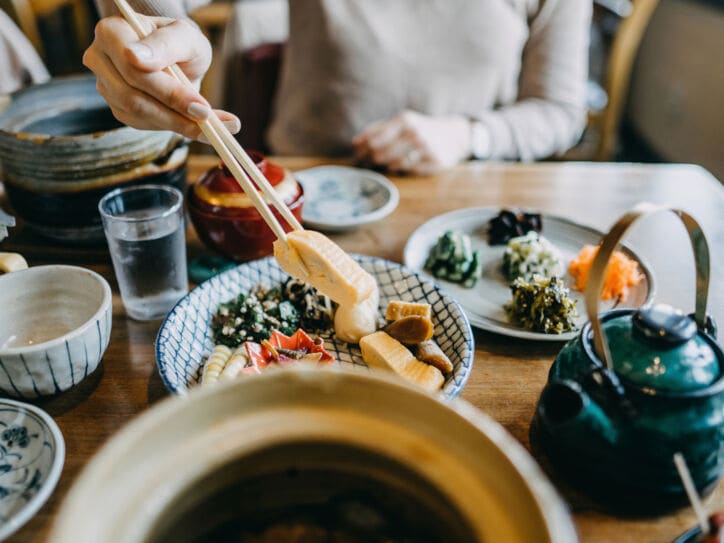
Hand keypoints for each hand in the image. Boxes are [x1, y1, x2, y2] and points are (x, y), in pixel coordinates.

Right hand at [83, 15, 239, 140]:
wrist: (180, 57)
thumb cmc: (181, 43)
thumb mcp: (184, 36)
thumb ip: (165, 44)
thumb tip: (135, 58)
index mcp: (111, 32)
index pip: (133, 69)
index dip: (168, 91)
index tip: (201, 107)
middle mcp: (100, 59)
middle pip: (132, 96)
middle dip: (175, 111)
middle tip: (208, 119)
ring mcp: (105, 85)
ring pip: (137, 114)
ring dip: (175, 123)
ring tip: (209, 126)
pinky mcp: (117, 107)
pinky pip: (141, 124)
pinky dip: (171, 126)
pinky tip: (194, 124)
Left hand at [352, 110, 471, 174]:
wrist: (454, 135)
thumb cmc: (419, 130)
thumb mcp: (401, 122)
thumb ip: (378, 130)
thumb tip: (355, 143)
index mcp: (404, 120)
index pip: (374, 140)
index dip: (361, 150)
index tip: (356, 156)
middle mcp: (416, 133)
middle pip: (382, 154)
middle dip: (371, 160)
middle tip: (366, 163)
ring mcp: (426, 148)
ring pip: (395, 164)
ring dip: (386, 166)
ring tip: (384, 163)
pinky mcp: (434, 162)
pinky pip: (410, 170)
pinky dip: (402, 169)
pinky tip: (401, 165)